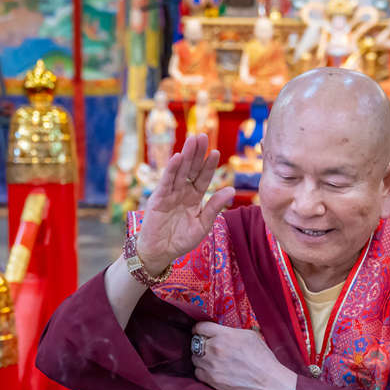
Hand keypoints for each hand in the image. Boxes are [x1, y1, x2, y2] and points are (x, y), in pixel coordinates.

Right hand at [136, 133, 231, 274]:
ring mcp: (170, 193)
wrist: (161, 253)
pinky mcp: (158, 198)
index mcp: (194, 197)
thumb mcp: (203, 224)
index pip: (203, 177)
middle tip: (203, 136)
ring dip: (186, 155)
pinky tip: (178, 157)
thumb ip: (214, 206)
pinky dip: (172, 169)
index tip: (216, 152)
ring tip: (193, 140)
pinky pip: (166, 181)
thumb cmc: (181, 240)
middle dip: (197, 153)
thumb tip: (231, 189)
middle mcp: (182, 191)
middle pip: (192, 168)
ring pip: (180, 170)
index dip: (209, 165)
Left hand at [190, 321, 297, 389]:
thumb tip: (221, 332)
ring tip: (211, 359)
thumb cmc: (263, 359)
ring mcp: (212, 365)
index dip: (199, 329)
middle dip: (201, 343)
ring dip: (201, 357)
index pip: (200, 327)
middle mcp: (215, 349)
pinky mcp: (212, 379)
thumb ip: (230, 332)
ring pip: (194, 358)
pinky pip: (197, 372)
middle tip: (208, 346)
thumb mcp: (249, 336)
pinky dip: (202, 370)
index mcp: (224, 335)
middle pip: (195, 342)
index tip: (200, 331)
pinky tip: (211, 370)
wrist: (268, 381)